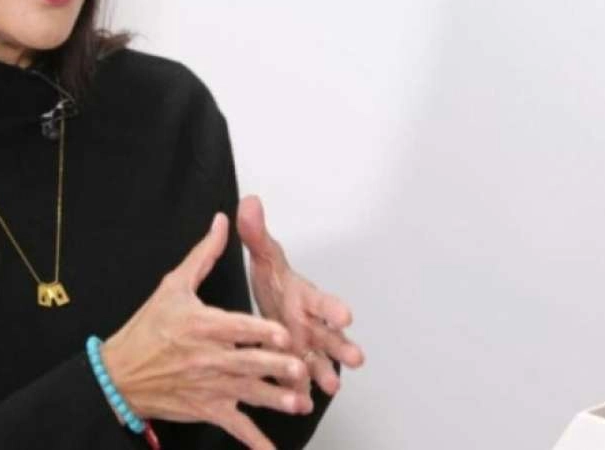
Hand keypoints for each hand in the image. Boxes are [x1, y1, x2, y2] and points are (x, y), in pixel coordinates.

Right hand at [103, 213, 309, 449]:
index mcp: (201, 325)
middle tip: (299, 370)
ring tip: (297, 403)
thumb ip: (204, 254)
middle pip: (247, 363)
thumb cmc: (148, 328)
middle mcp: (207, 358)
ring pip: (248, 394)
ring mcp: (208, 387)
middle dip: (275, 368)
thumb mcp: (173, 285)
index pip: (236, 328)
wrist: (120, 373)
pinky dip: (256, 442)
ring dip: (274, 400)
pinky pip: (236, 427)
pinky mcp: (207, 409)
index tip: (284, 334)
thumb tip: (222, 222)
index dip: (261, 332)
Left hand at [237, 195, 364, 396]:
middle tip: (355, 357)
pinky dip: (300, 391)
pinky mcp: (294, 366)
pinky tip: (301, 402)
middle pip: (331, 335)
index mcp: (305, 298)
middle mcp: (311, 325)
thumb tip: (249, 202)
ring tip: (331, 386)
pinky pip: (299, 381)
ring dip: (326, 373)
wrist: (270, 306)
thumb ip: (256, 234)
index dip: (333, 308)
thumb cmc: (276, 283)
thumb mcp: (263, 258)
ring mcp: (304, 348)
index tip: (346, 314)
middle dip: (342, 346)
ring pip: (319, 362)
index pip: (323, 301)